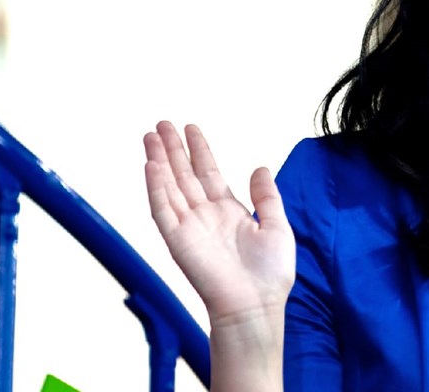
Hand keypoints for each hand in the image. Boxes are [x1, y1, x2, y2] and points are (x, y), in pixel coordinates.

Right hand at [143, 121, 295, 327]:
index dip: (199, 150)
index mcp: (228, 211)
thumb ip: (267, 196)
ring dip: (159, 161)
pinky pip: (162, 210)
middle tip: (162, 124)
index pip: (208, 173)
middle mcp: (205, 215)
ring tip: (150, 136)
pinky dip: (155, 188)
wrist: (256, 304)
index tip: (190, 129)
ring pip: (169, 186)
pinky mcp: (178, 241)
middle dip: (173, 149)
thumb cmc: (269, 273)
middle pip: (184, 174)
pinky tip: (151, 166)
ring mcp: (190, 227)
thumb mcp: (277, 226)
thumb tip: (260, 167)